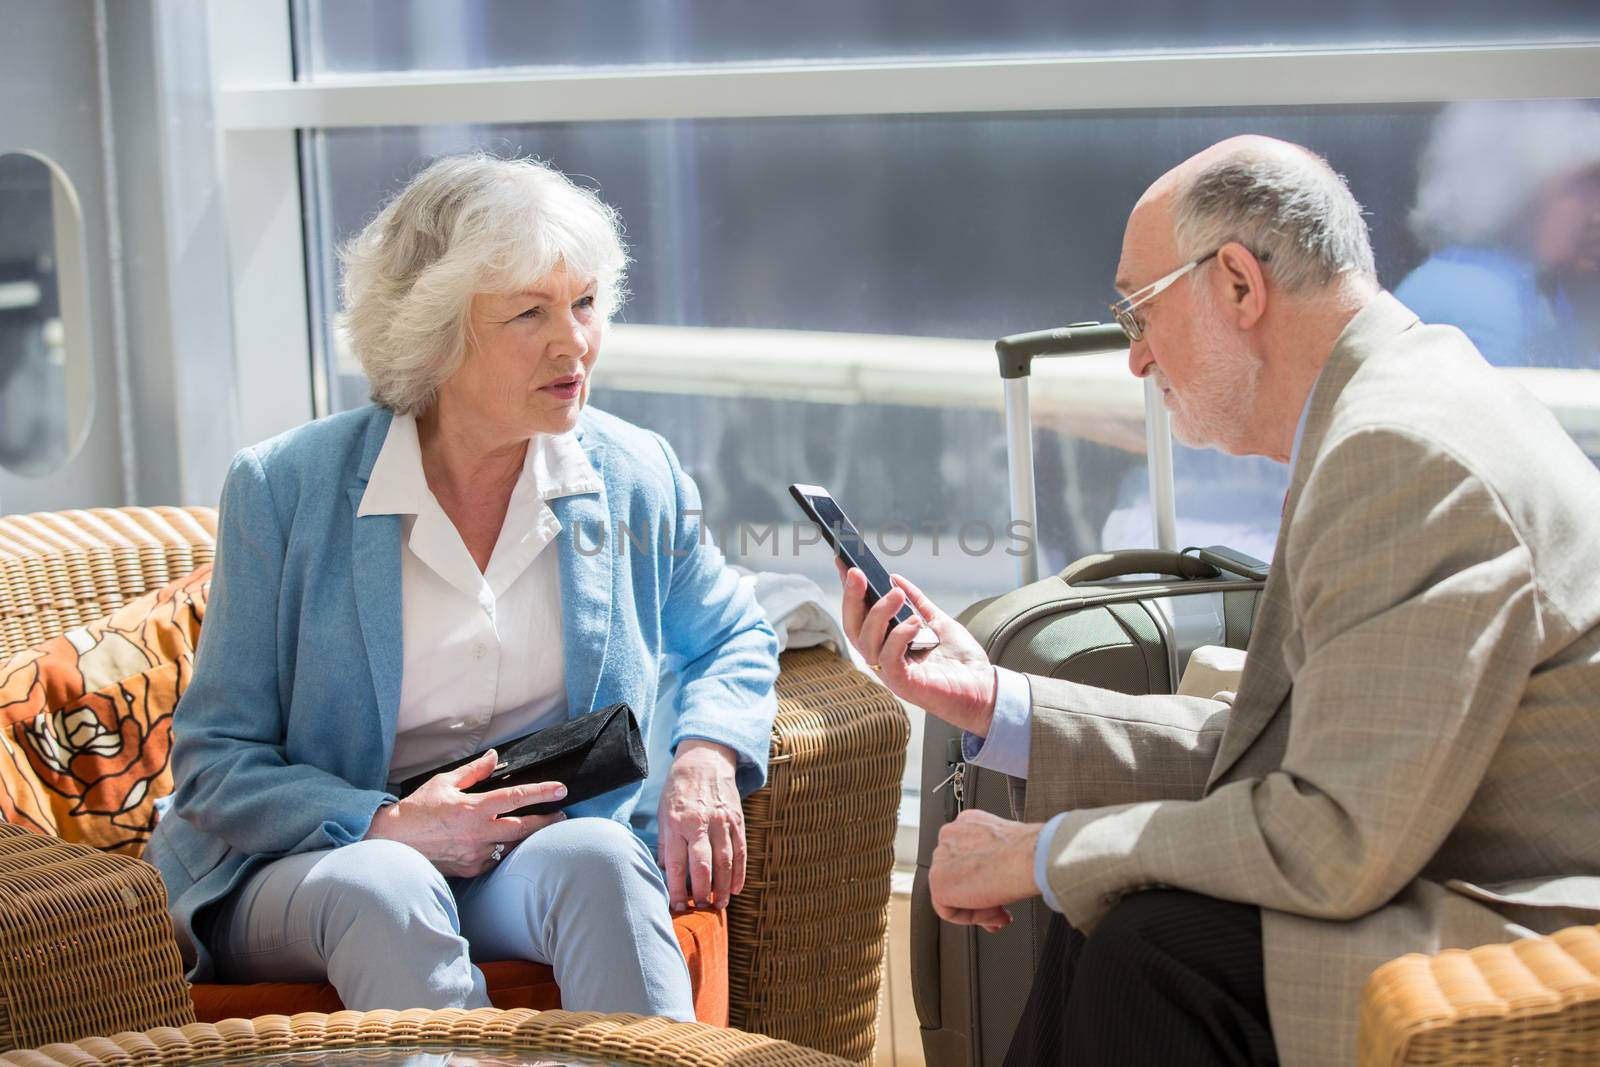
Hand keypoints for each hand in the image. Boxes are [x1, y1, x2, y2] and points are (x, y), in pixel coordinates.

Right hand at [365, 749, 567, 877]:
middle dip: (546, 821)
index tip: (560, 790)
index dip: (542, 792)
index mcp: (474, 807)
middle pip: (524, 827)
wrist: (394, 841)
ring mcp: (476, 853)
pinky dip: (503, 851)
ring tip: (539, 829)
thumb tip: (494, 758)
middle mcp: (478, 832)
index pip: (516, 797)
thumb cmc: (417, 810)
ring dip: (527, 838)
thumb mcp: (445, 782)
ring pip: (512, 846)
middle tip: (561, 816)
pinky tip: (506, 844)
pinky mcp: (470, 868)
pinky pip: (496, 860)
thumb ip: (474, 771)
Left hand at [657, 740, 744, 911]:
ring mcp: (722, 822)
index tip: (677, 906)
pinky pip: (741, 851)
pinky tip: (736, 888)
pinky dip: (739, 872)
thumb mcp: (663, 813)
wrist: (705, 760)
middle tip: (701, 909)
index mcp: (677, 823)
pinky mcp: (737, 820)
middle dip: (702, 892)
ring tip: (719, 905)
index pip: (677, 864)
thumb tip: (666, 873)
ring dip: (723, 887)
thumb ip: (666, 844)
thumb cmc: (679, 789)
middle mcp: (700, 823)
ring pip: (725, 862)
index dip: (677, 889)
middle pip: (704, 866)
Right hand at [836, 560, 997, 734]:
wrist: (984, 689)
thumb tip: (894, 577)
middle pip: (853, 628)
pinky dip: (898, 637)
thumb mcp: (937, 622)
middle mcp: (882, 658)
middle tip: (857, 572)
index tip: (842, 562)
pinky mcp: (905, 685)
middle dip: (852, 598)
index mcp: (886, 644)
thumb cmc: (960, 661)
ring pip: (867, 642)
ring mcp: (891, 674)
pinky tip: (914, 623)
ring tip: (896, 595)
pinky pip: (890, 660)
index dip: (848, 591)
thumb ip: (918, 602)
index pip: (859, 615)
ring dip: (878, 614)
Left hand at [929, 809, 1042, 932]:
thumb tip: (992, 880)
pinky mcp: (938, 882)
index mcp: (967, 824)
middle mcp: (950, 836)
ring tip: (1000, 911)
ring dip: (978, 908)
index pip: (965, 859)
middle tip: (1000, 910)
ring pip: (952, 895)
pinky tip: (992, 911)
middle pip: (957, 877)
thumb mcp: (1007, 848)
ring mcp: (941, 858)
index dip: (982, 881)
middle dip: (978, 898)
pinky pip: (948, 911)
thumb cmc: (1029, 851)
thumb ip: (992, 860)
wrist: (1029, 857)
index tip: (997, 892)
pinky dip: (971, 917)